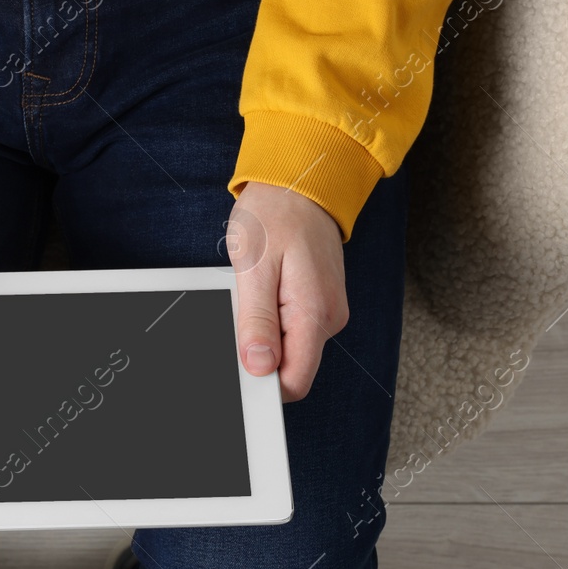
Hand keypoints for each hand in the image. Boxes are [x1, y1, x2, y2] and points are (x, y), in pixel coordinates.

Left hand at [224, 181, 347, 401]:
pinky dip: (272, 318)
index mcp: (314, 313)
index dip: (264, 385)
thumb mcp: (253, 266)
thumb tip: (258, 367)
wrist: (300, 183)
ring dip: (264, 332)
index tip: (238, 370)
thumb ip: (257, 321)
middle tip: (241, 311)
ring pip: (290, 348)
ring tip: (254, 290)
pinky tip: (264, 289)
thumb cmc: (275, 215)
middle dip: (260, 354)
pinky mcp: (319, 304)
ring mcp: (327, 312)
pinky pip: (293, 328)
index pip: (294, 381)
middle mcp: (329, 318)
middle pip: (291, 367)